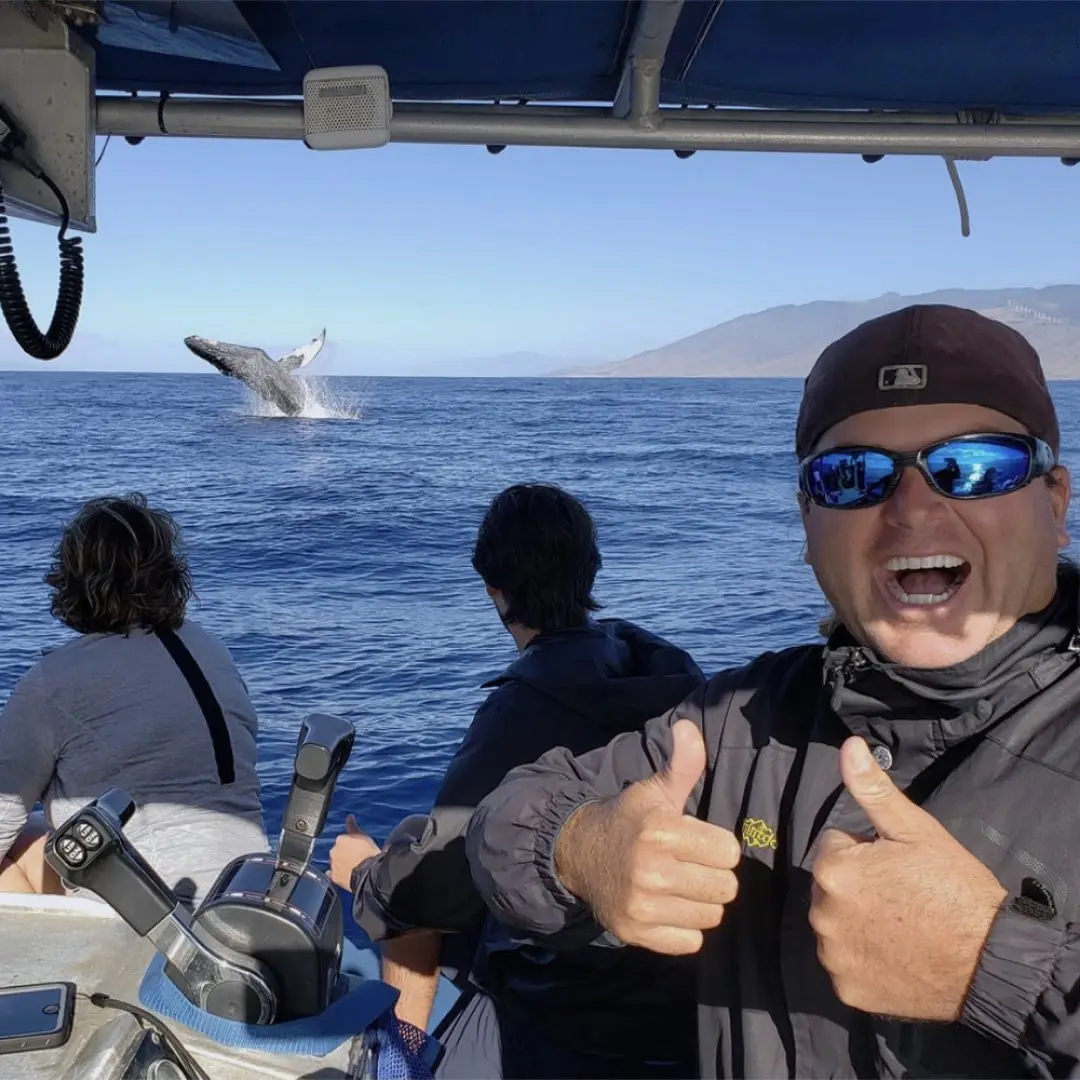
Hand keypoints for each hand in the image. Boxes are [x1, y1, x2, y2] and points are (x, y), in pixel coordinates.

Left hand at [328, 814, 380, 890]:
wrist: (368, 873)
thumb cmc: (368, 853)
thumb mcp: (363, 836)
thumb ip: (353, 826)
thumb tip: (349, 816)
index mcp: (340, 839)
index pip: (343, 839)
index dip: (351, 843)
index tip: (357, 847)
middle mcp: (333, 851)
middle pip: (338, 850)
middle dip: (344, 852)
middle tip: (356, 856)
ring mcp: (333, 864)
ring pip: (335, 862)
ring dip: (341, 862)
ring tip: (354, 866)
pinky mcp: (334, 877)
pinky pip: (333, 874)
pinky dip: (337, 873)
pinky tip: (343, 874)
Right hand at [554, 719, 739, 955]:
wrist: (579, 854)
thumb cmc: (628, 820)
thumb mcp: (654, 790)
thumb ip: (681, 764)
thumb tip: (687, 726)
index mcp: (660, 831)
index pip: (729, 852)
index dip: (716, 845)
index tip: (695, 841)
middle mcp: (650, 870)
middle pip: (725, 888)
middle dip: (712, 875)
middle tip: (688, 865)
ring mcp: (642, 905)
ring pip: (711, 916)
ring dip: (700, 903)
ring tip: (679, 886)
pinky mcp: (636, 933)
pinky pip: (691, 942)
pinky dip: (684, 929)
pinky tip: (667, 907)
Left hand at [810, 736, 1006, 1020]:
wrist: (991, 960)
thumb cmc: (954, 887)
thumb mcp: (915, 830)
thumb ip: (873, 789)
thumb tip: (848, 746)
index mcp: (834, 869)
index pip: (835, 846)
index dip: (866, 852)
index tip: (897, 866)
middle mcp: (822, 913)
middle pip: (831, 886)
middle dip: (857, 885)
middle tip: (902, 895)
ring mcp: (834, 956)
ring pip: (835, 924)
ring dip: (857, 921)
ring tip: (901, 924)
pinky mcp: (847, 990)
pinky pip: (844, 964)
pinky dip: (863, 960)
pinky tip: (896, 955)